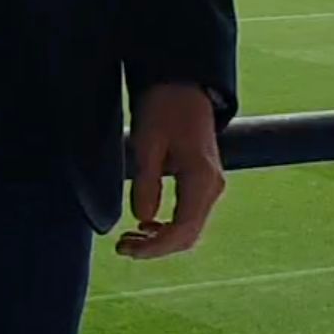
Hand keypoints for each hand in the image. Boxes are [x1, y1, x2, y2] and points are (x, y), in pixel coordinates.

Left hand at [117, 83, 224, 259]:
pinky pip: (189, 216)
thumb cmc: (164, 107)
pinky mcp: (204, 182)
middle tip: (121, 248)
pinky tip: (145, 225)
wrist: (184, 84)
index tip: (125, 249)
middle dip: (155, 248)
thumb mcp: (147, 142)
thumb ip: (146, 182)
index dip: (154, 247)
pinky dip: (168, 227)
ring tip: (128, 240)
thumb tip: (142, 218)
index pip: (182, 230)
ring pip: (190, 229)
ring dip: (160, 240)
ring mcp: (211, 185)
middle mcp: (213, 186)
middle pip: (188, 236)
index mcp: (201, 178)